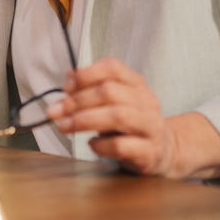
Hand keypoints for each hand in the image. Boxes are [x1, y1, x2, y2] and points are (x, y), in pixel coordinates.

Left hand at [48, 58, 178, 176]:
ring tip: (65, 126)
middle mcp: (146, 101)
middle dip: (78, 101)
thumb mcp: (114, 102)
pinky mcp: (149, 152)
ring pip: (117, 116)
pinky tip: (91, 144)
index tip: (66, 87)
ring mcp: (150, 126)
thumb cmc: (130, 124)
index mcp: (136, 84)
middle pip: (110, 92)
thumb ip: (92, 90)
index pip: (113, 68)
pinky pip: (121, 146)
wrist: (164, 151)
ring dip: (84, 120)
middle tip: (56, 112)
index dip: (86, 74)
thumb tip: (68, 79)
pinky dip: (100, 145)